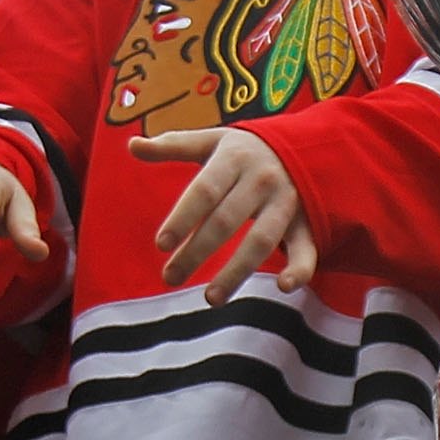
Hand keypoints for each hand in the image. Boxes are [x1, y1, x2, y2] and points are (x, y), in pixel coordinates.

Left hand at [135, 127, 315, 303]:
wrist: (307, 144)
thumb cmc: (246, 150)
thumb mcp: (212, 140)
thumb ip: (173, 145)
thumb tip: (131, 145)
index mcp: (234, 158)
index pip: (204, 190)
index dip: (183, 217)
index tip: (161, 244)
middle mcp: (261, 180)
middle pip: (226, 221)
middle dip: (196, 252)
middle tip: (169, 277)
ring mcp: (286, 202)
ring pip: (260, 241)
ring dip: (236, 272)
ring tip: (211, 299)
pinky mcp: (307, 222)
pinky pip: (306, 248)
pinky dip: (300, 268)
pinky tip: (284, 287)